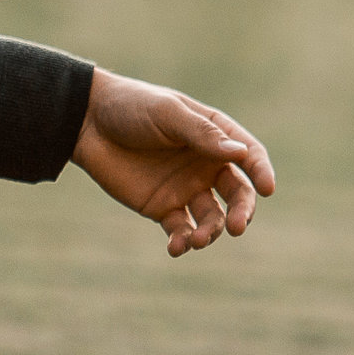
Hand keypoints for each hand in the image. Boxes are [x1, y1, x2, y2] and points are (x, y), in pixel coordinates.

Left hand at [71, 67, 276, 256]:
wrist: (86, 124)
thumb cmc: (132, 108)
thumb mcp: (167, 114)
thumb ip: (202, 134)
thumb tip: (240, 154)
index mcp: (214, 135)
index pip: (248, 156)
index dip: (261, 171)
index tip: (267, 188)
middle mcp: (206, 164)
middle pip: (237, 193)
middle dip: (241, 211)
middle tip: (238, 227)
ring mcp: (186, 188)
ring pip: (212, 217)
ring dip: (211, 231)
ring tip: (198, 240)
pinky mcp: (162, 208)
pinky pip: (181, 229)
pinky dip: (182, 241)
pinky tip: (176, 246)